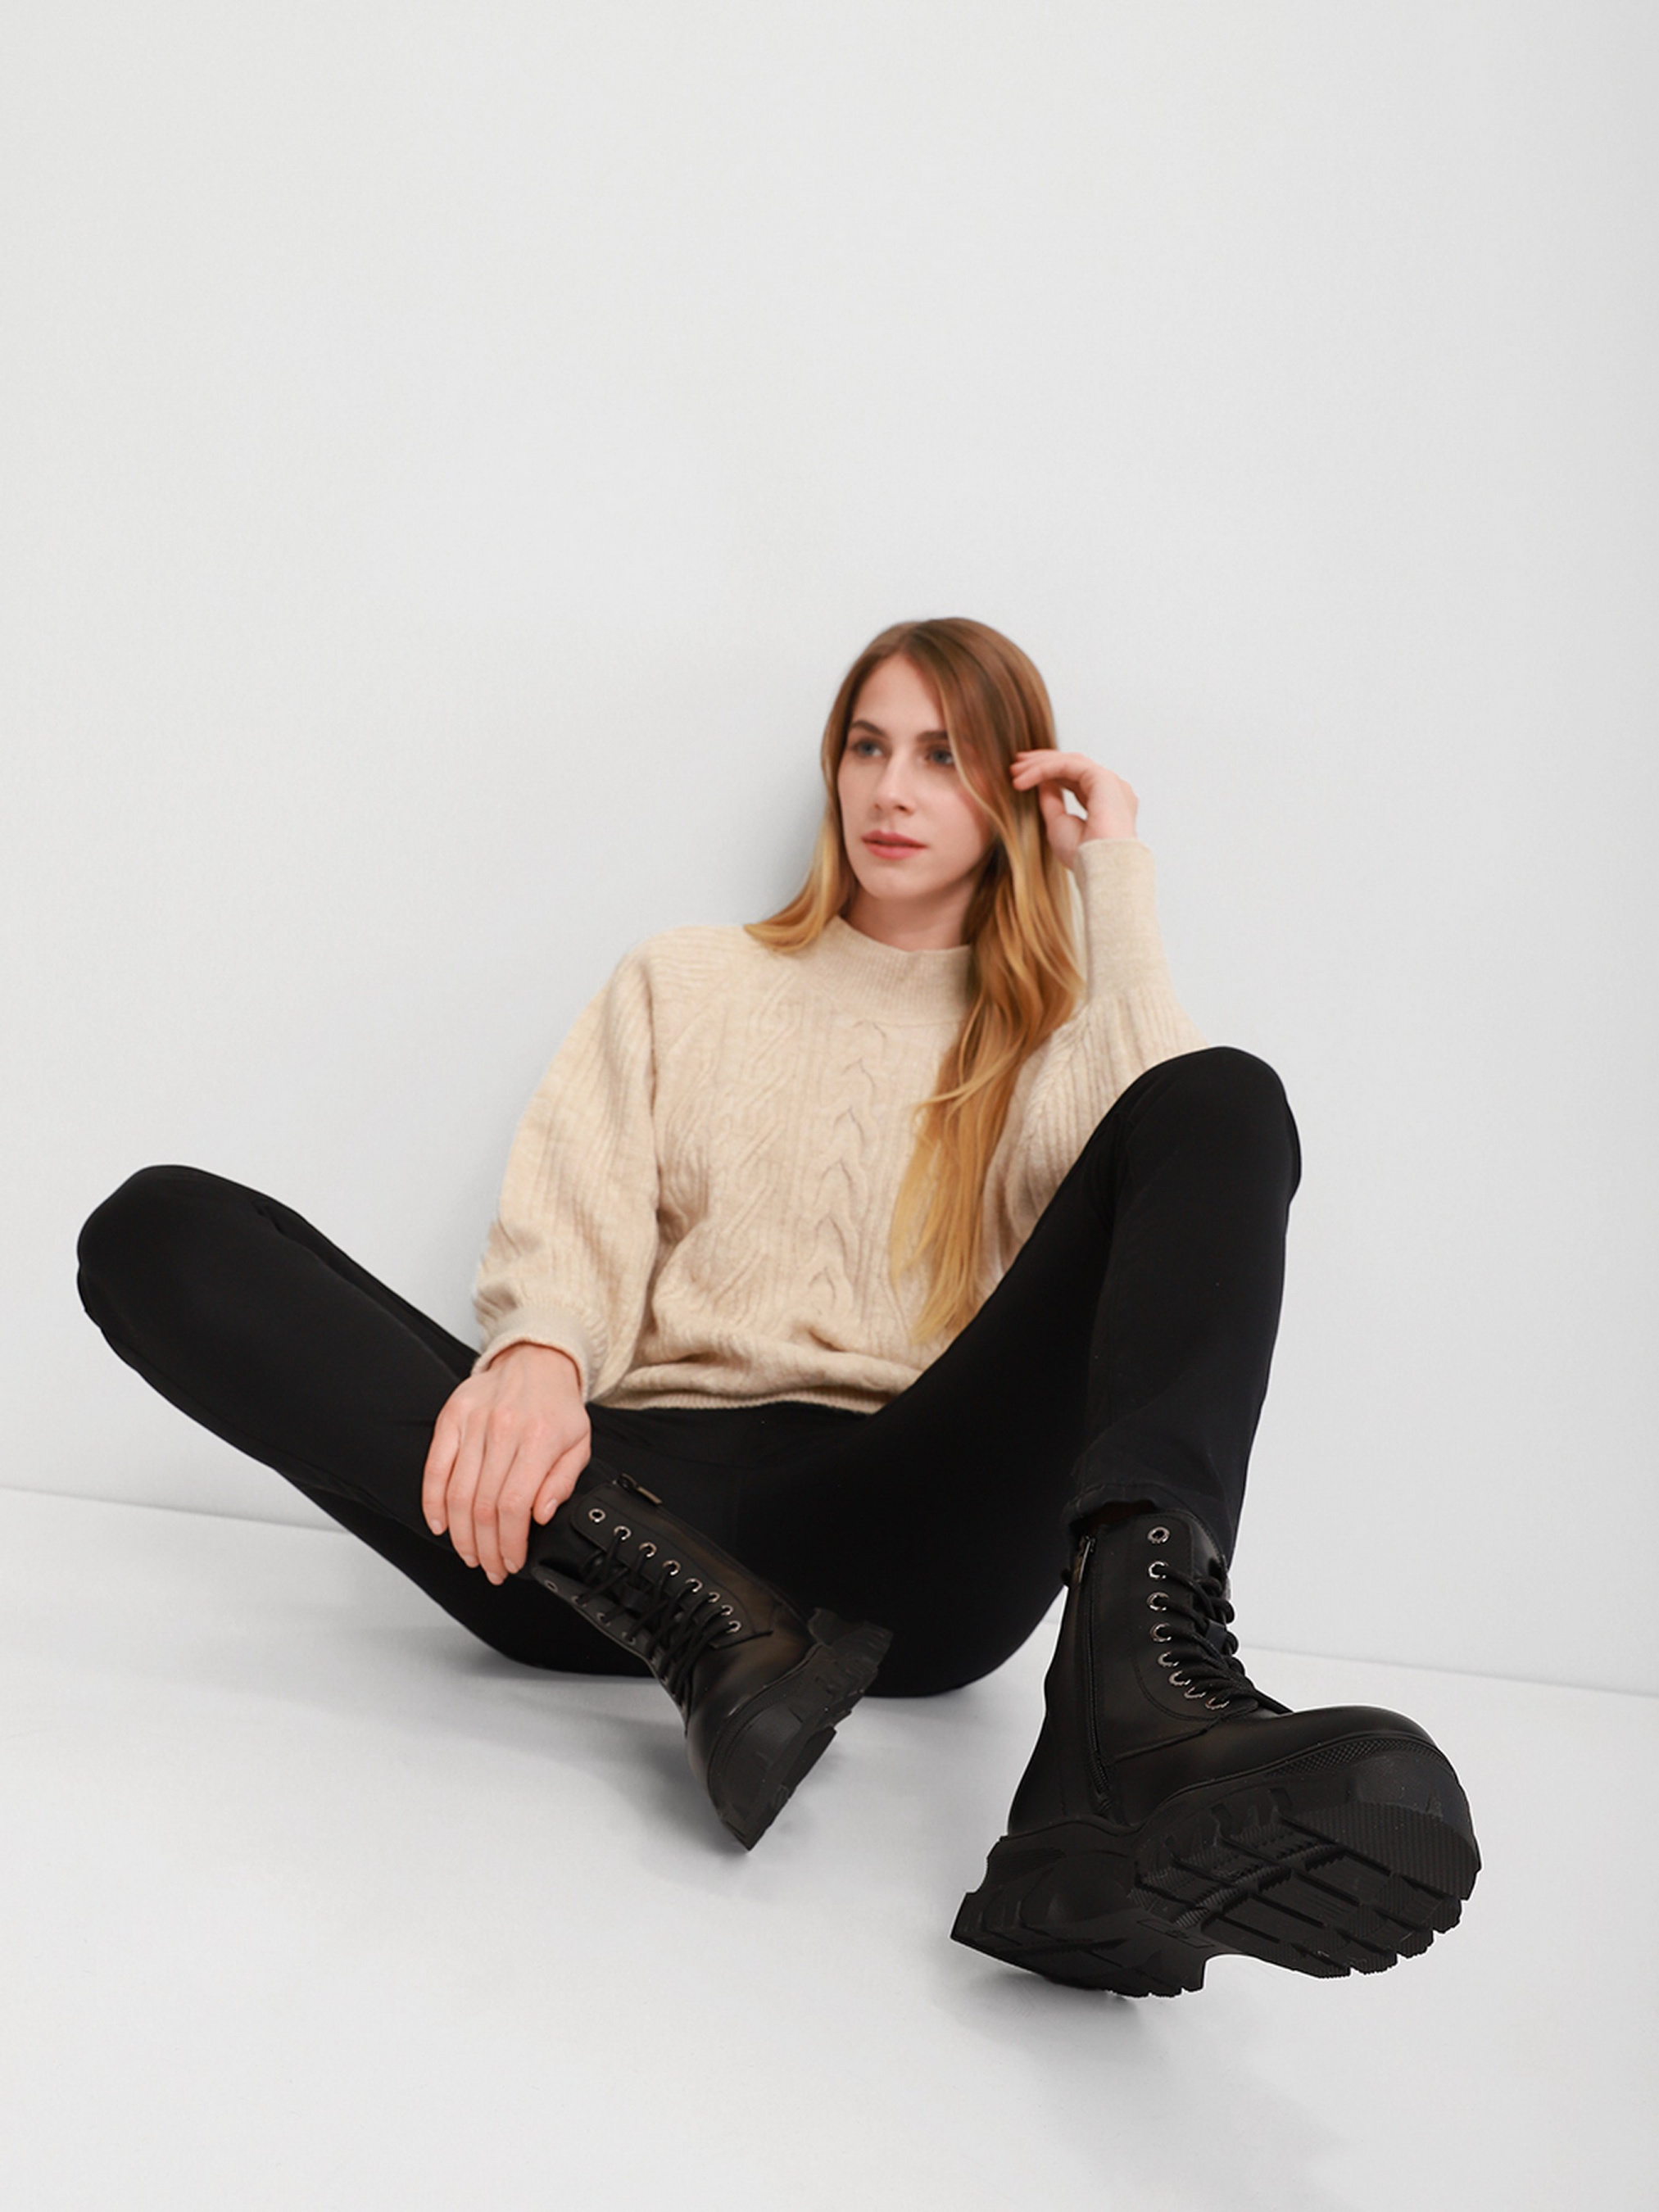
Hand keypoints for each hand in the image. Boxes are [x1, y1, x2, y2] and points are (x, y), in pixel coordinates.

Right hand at [421, 1343, 591, 1582]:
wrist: (537, 1360)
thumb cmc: (557, 1406)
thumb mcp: (579, 1443)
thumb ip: (563, 1482)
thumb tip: (541, 1515)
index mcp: (540, 1439)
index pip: (515, 1506)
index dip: (510, 1543)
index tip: (512, 1562)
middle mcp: (504, 1430)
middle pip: (483, 1506)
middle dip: (486, 1548)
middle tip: (490, 1567)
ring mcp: (473, 1423)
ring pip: (457, 1493)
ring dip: (461, 1535)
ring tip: (470, 1554)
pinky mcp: (451, 1417)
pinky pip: (434, 1467)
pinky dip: (432, 1502)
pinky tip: (440, 1525)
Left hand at [1009, 750, 1138, 868]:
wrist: (1099, 868)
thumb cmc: (1082, 856)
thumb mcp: (1058, 824)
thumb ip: (1052, 800)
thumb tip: (1044, 781)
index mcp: (1106, 803)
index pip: (1075, 779)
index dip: (1049, 774)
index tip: (1022, 777)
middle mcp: (1112, 790)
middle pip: (1073, 766)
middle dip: (1042, 763)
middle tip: (1016, 765)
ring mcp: (1110, 783)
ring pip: (1069, 763)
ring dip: (1040, 764)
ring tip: (1015, 771)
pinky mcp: (1103, 778)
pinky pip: (1068, 766)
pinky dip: (1044, 769)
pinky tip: (1024, 778)